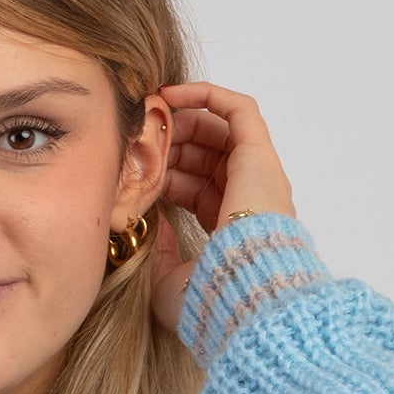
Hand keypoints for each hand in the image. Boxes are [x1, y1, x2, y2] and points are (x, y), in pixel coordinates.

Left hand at [149, 83, 296, 333]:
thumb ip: (163, 256)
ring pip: (217, 130)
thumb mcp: (172, 283)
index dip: (163, 172)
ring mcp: (257, 175)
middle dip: (169, 143)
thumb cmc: (210, 298)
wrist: (240, 293)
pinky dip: (205, 95)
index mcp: (229, 228)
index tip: (133, 166)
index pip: (194, 187)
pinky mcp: (260, 154)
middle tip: (137, 138)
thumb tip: (156, 227)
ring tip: (149, 114)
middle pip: (205, 155)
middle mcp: (247, 198)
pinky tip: (170, 95)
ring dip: (181, 120)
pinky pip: (237, 108)